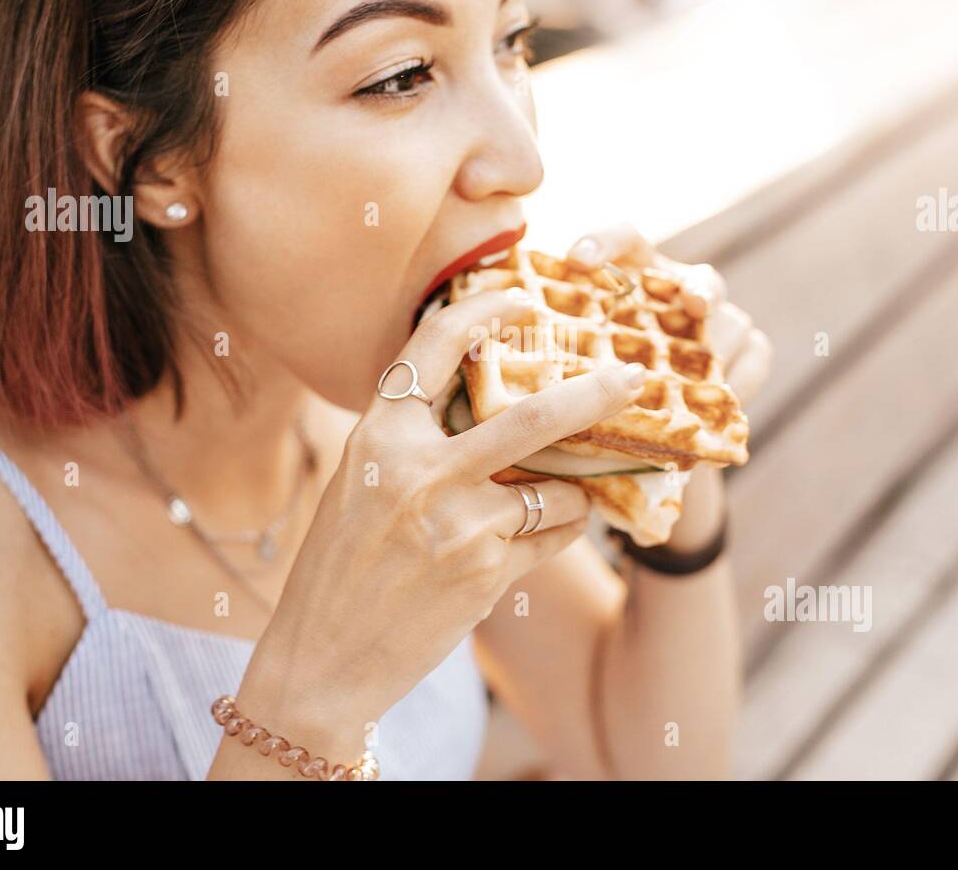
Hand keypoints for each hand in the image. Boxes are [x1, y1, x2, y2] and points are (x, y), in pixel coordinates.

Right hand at [259, 288, 650, 727]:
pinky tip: (544, 533)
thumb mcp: (359, 483)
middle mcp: (419, 471)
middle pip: (532, 416)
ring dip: (572, 488)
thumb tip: (486, 398)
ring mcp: (459, 524)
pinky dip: (561, 528)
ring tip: (560, 495)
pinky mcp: (488, 573)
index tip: (522, 296)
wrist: (322, 660)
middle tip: (635, 376)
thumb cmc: (339, 567)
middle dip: (595, 392)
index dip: (483, 311)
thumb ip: (414, 439)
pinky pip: (553, 534)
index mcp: (378, 437)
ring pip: (557, 486)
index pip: (434, 347)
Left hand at [567, 223, 773, 551]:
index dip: (605, 240)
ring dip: (716, 350)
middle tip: (693, 303)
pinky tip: (723, 400)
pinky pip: (756, 356)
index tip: (578, 260)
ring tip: (699, 382)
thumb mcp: (565, 373)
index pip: (624, 239)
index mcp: (630, 279)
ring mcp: (717, 320)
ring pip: (729, 323)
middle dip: (699, 287)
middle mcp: (676, 290)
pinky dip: (742, 379)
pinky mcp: (750, 349)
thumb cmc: (589, 398)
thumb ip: (549, 354)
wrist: (644, 447)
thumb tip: (488, 351)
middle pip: (698, 277)